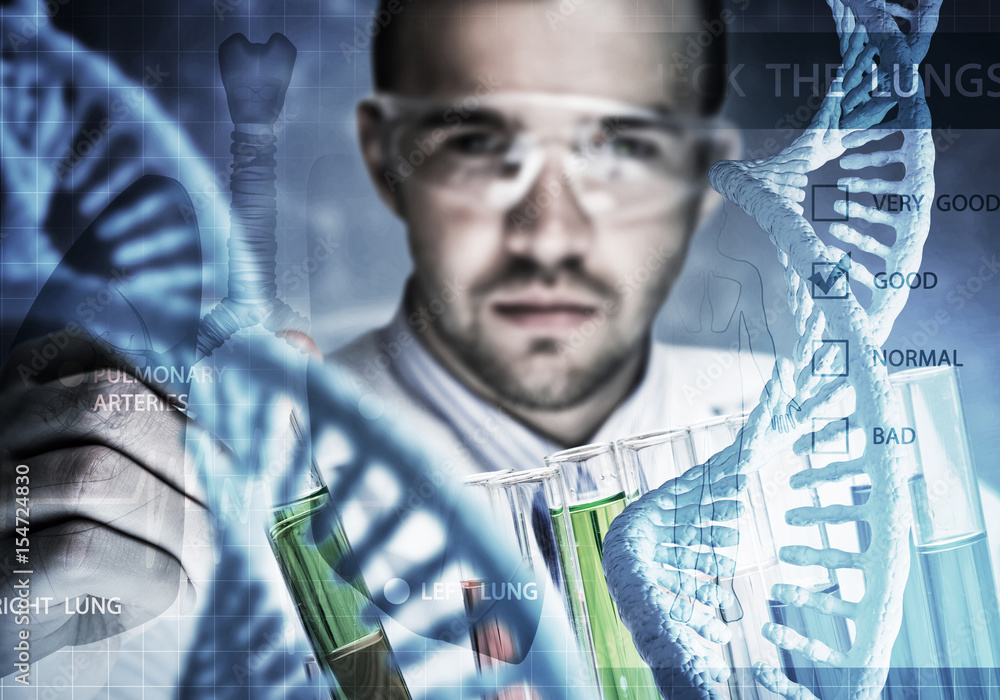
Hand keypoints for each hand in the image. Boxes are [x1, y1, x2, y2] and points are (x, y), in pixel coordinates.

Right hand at [0, 334, 213, 666]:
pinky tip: (180, 591)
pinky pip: (77, 551)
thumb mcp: (162, 456)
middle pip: (110, 408)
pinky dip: (151, 572)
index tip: (245, 451)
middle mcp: (1, 419)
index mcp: (44, 374)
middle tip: (241, 506)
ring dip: (181, 522)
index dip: (200, 405)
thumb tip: (298, 343)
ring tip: (214, 557)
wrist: (43, 614)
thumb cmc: (116, 522)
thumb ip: (226, 401)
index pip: (129, 363)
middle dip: (193, 461)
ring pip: (97, 476)